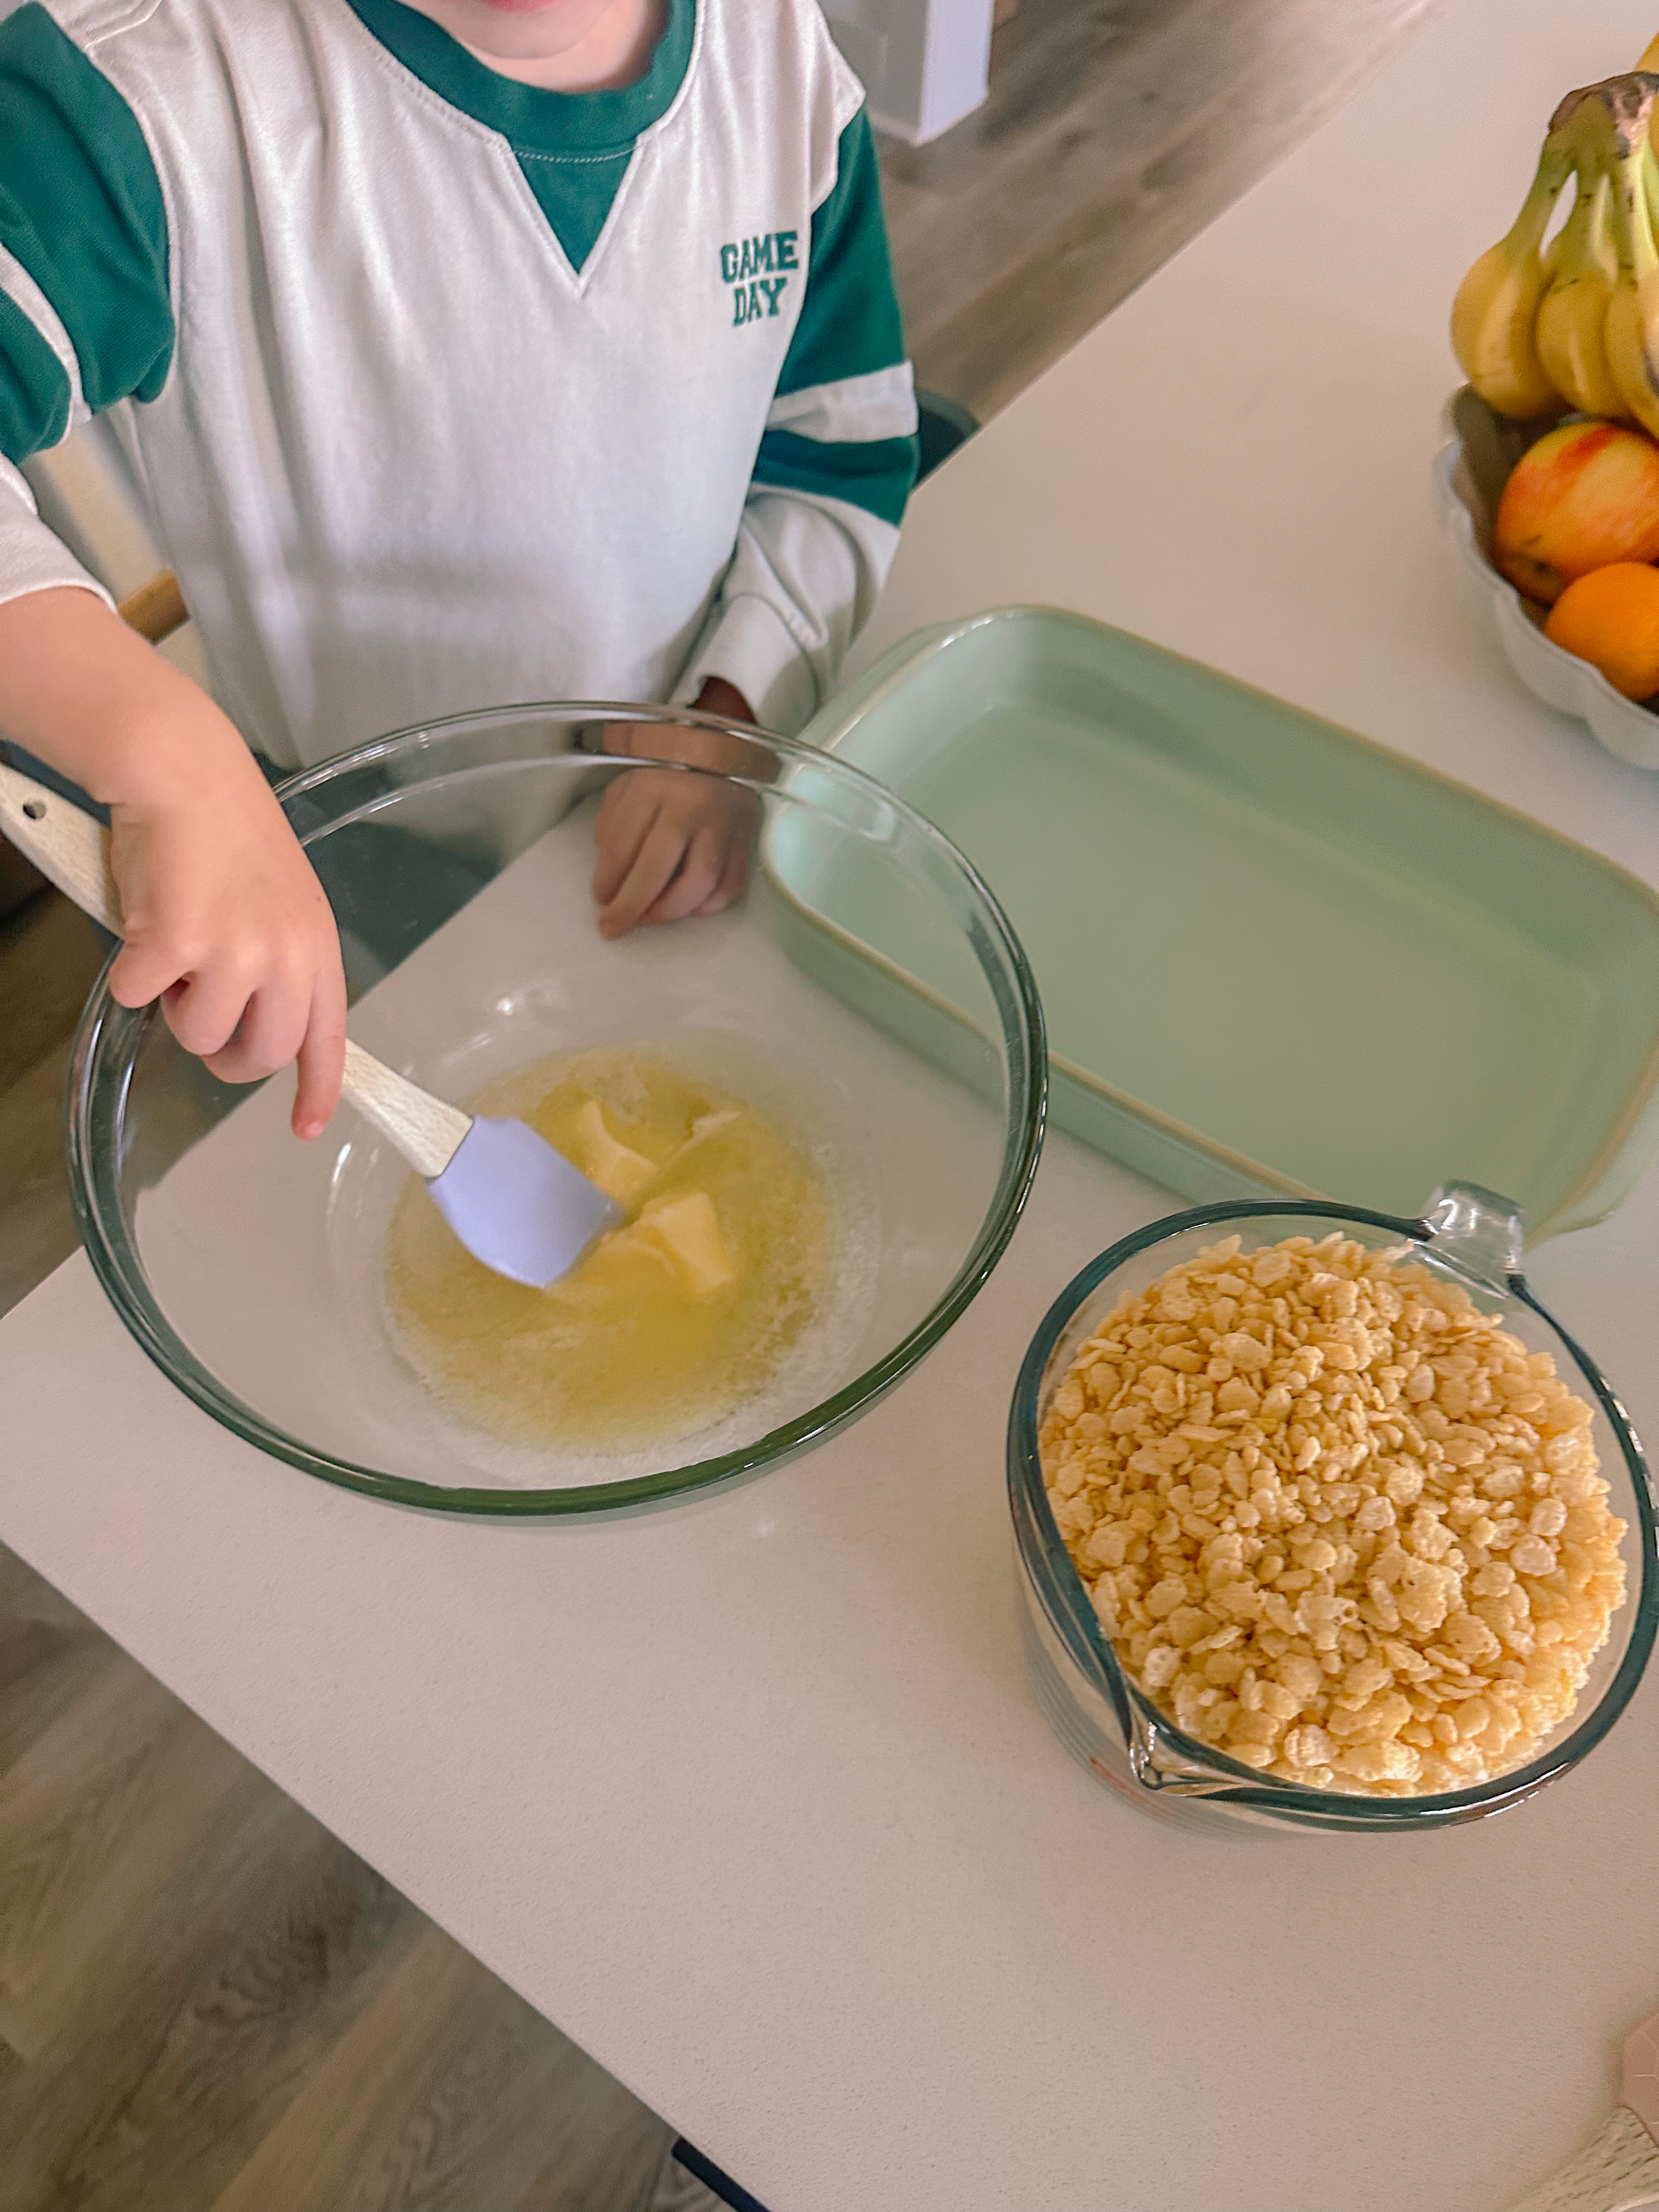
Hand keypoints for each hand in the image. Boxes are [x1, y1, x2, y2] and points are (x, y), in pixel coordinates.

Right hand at [107, 728, 347, 1139]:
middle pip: (260, 1055)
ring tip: (177, 943)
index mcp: (316, 947)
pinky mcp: (177, 945)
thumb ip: (278, 963)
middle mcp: (285, 957)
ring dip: (176, 1003)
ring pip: (198, 1034)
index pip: (326, 1038)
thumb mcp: (280, 905)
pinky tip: (144, 921)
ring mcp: (233, 953)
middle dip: (223, 1054)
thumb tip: (252, 1020)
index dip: (316, 1089)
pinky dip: (132, 970)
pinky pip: (141, 997)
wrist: (184, 775)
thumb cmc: (223, 834)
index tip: (306, 1126)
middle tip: (200, 1021)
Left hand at [591, 679, 762, 938]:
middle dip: (631, 904)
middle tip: (613, 927)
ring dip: (670, 910)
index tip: (600, 899)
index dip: (607, 878)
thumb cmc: (668, 774)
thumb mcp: (630, 785)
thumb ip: (612, 824)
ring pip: (699, 881)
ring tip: (650, 918)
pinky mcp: (745, 842)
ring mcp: (722, 826)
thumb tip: (609, 876)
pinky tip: (686, 908)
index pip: (622, 843)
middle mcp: (690, 805)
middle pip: (658, 865)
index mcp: (652, 787)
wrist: (726, 752)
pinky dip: (706, 906)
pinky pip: (729, 886)